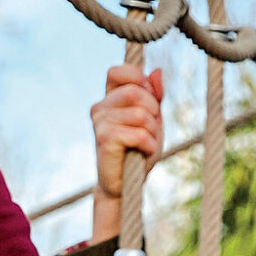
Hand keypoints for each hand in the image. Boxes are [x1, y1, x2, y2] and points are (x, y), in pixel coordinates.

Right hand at [89, 64, 162, 242]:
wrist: (125, 185)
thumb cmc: (138, 150)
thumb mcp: (153, 119)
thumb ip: (155, 96)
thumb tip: (156, 71)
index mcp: (109, 99)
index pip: (119, 71)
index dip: (139, 79)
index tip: (148, 100)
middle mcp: (100, 107)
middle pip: (136, 91)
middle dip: (153, 111)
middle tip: (150, 130)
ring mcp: (99, 122)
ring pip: (140, 114)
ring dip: (153, 132)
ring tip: (146, 144)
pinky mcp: (104, 138)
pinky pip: (139, 133)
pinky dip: (149, 145)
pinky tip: (143, 152)